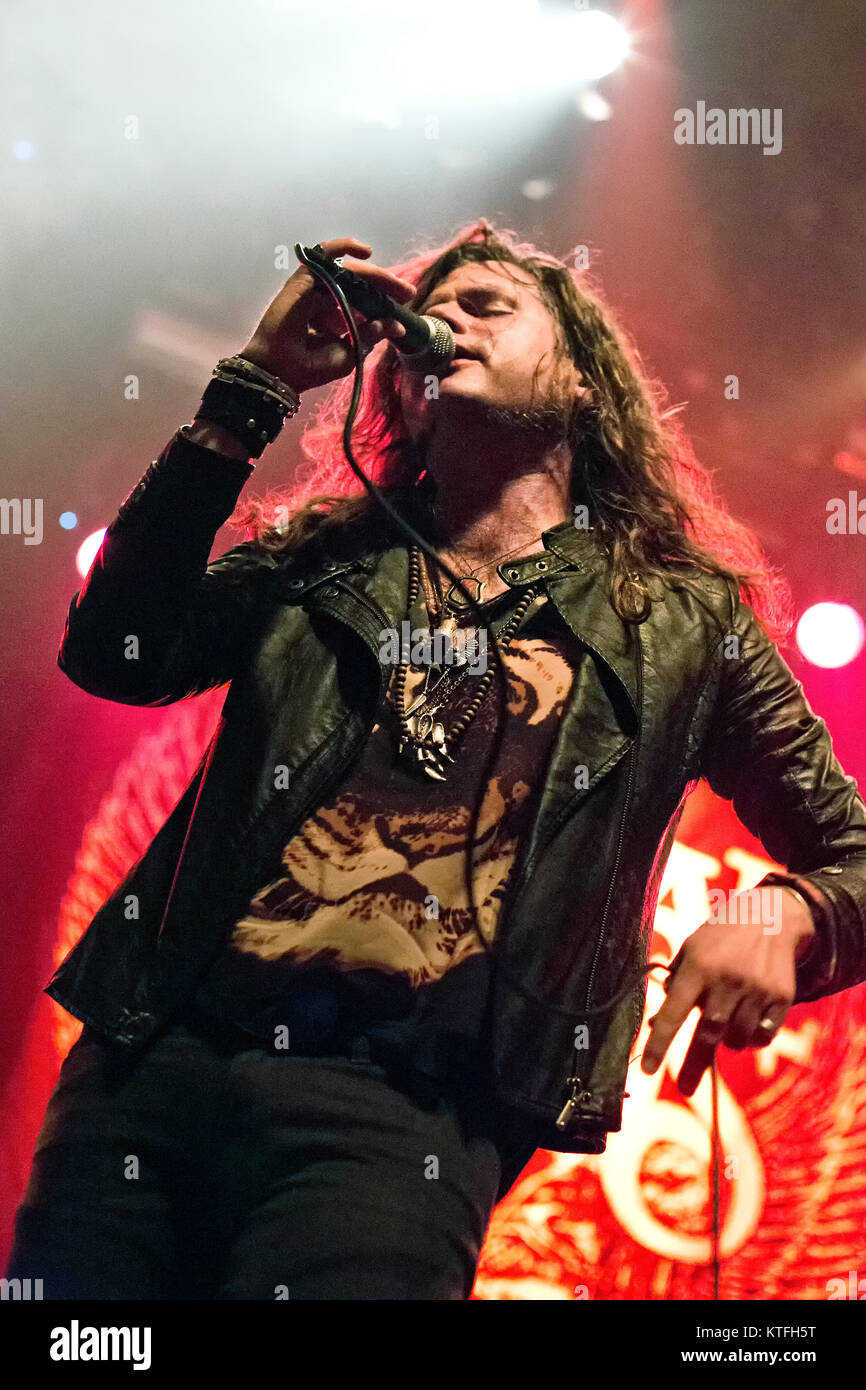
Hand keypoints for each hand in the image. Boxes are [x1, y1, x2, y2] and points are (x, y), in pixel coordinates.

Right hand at [238, 236, 414, 393]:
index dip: (384, 297)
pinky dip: (344, 247)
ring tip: (393, 283)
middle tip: (407, 291)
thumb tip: (396, 325)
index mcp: (334, 316)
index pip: (363, 299)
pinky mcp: (304, 279)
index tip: (406, 301)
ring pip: (348, 270)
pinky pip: (326, 255)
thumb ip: (371, 334)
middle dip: (385, 284)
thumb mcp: (351, 351)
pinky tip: (366, 253)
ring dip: (373, 274)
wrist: (283, 371)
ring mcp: (314, 287)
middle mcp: (325, 299)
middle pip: (358, 282)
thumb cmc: (311, 367)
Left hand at [640, 885, 815, 1095]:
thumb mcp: (692, 950)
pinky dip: (753, 1038)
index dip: (659, 1044)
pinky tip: (749, 1019)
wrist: (771, 917)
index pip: (673, 1013)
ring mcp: (757, 990)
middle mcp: (727, 980)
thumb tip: (658, 1026)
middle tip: (685, 1088)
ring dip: (727, 1041)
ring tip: (727, 1018)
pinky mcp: (781, 999)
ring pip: (737, 1040)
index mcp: (698, 967)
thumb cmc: (720, 938)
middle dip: (694, 1065)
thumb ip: (675, 986)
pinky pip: (763, 1037)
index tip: (647, 1070)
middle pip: (708, 1035)